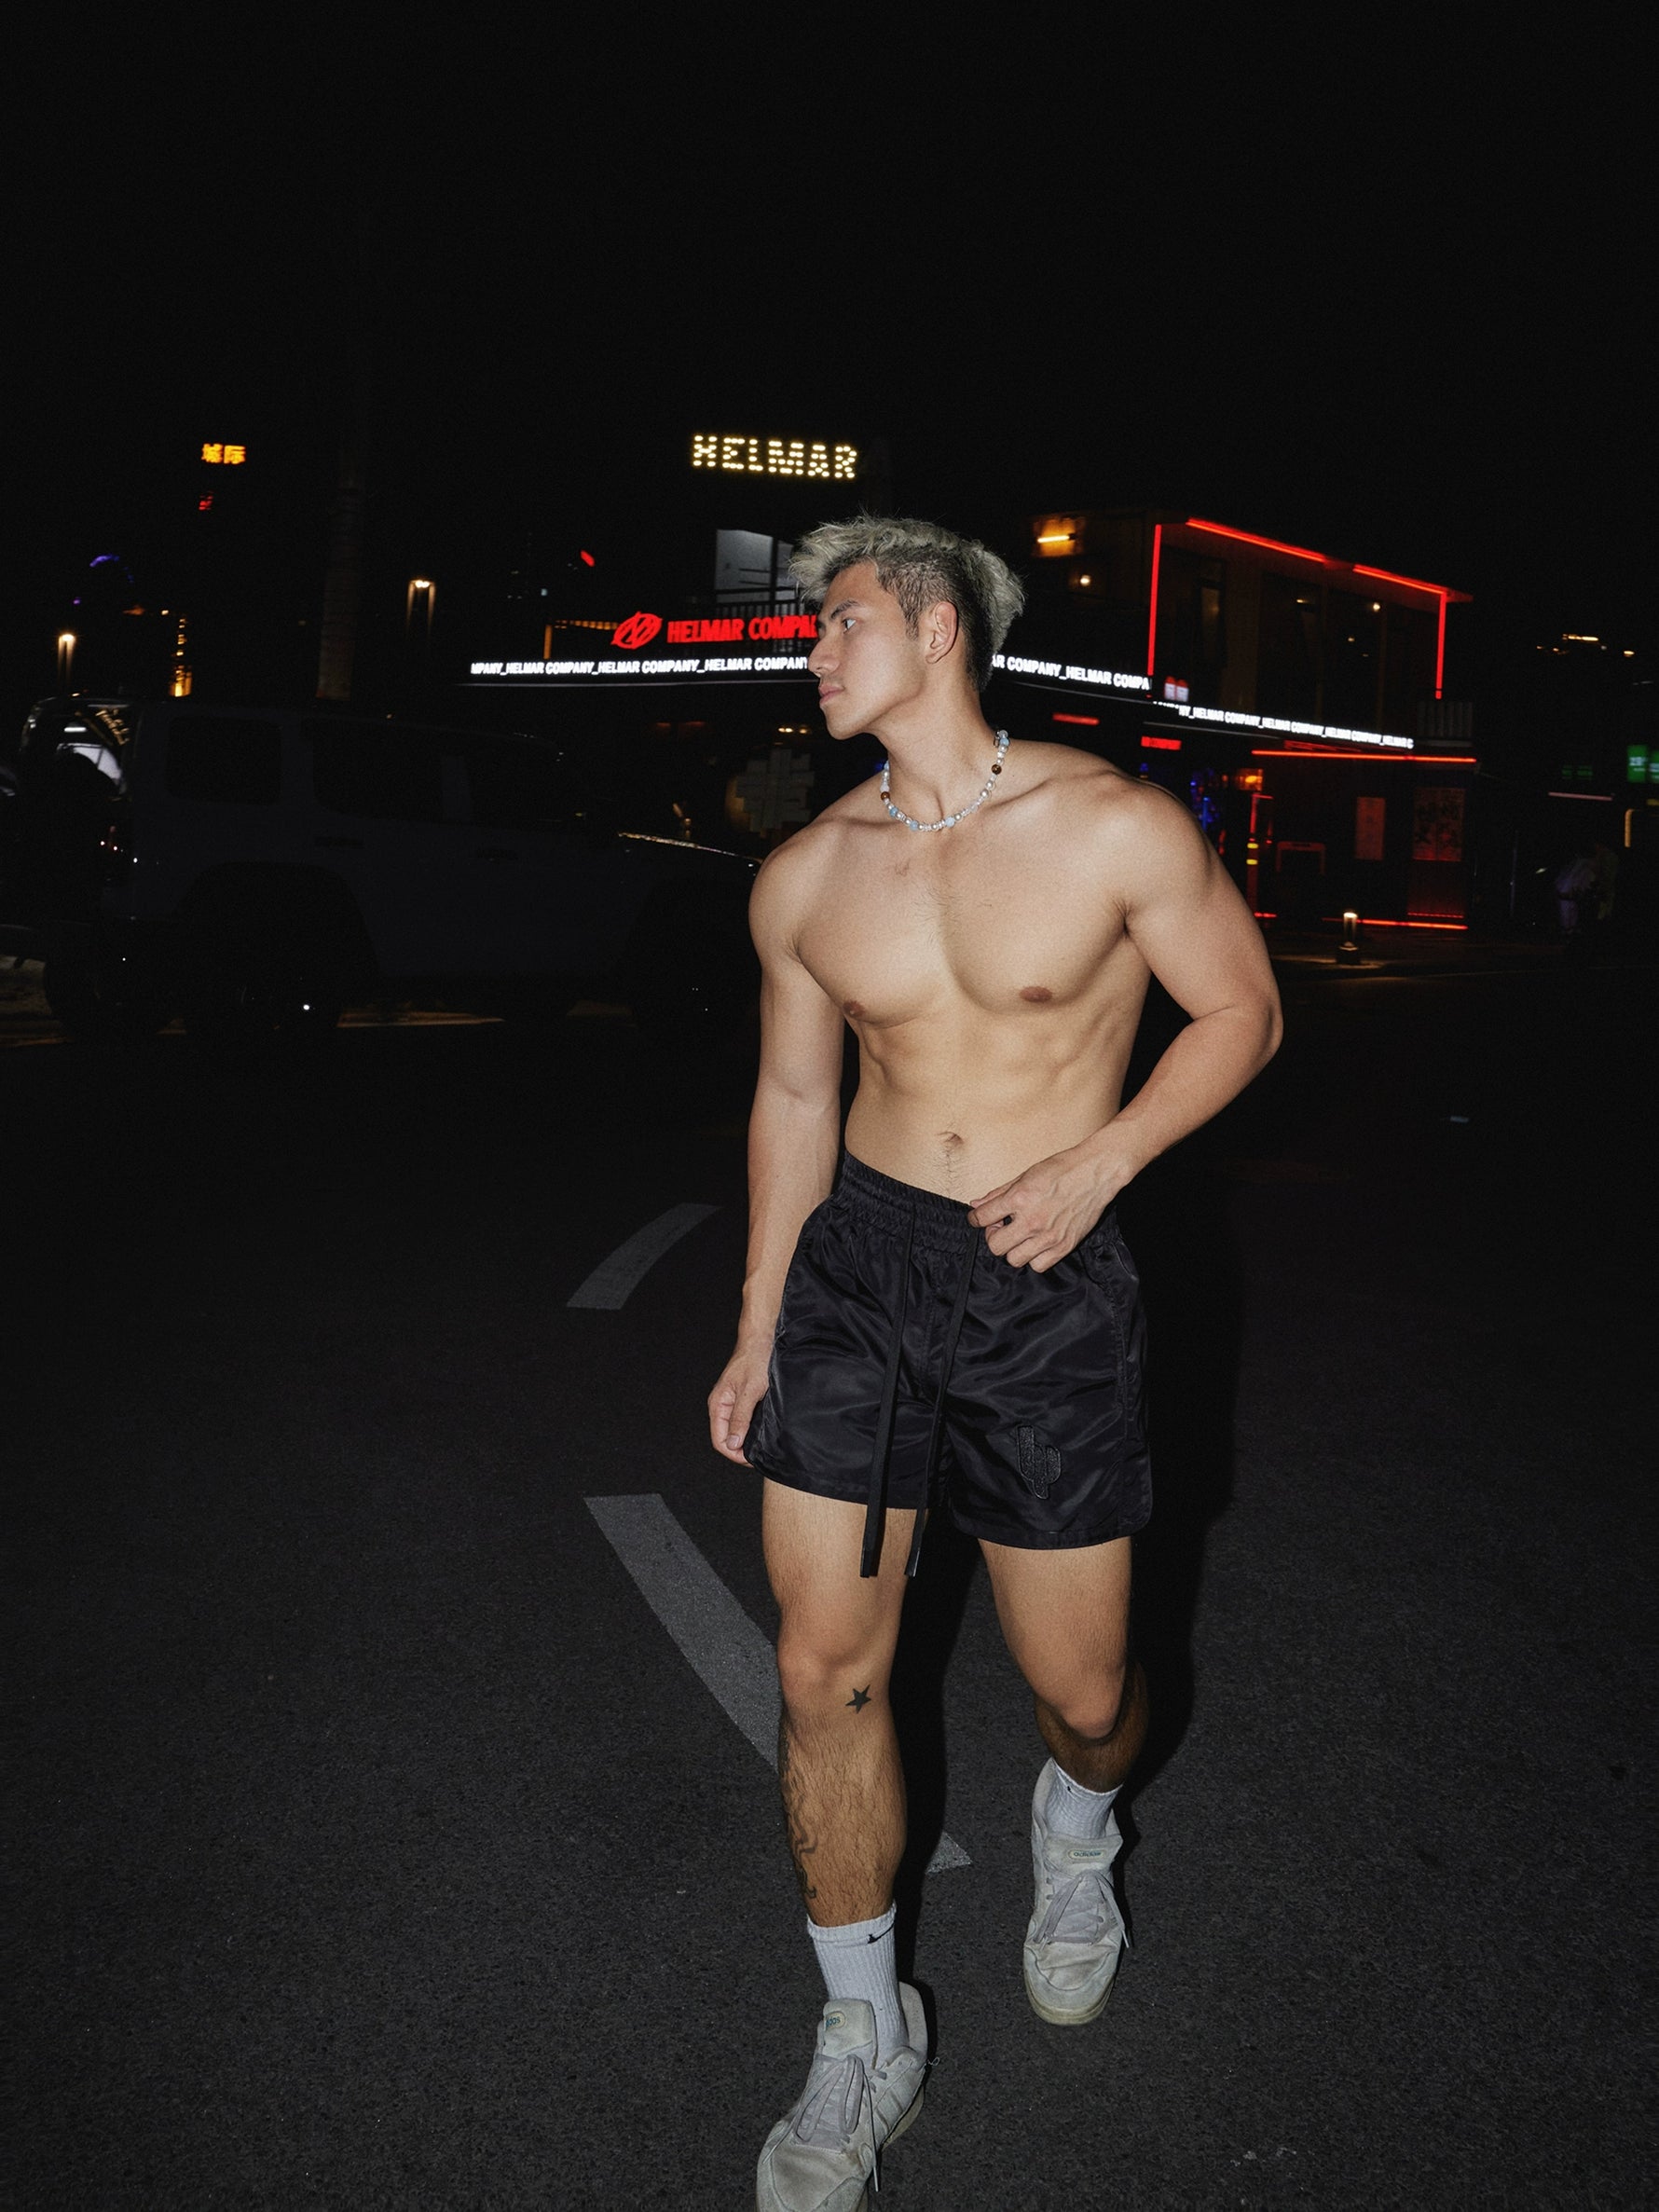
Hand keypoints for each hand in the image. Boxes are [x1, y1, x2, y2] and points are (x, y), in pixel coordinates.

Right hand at [707, 1340, 771, 1463]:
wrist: (763, 1338)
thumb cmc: (755, 1359)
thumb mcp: (750, 1391)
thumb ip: (740, 1418)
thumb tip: (733, 1443)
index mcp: (718, 1404)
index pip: (719, 1440)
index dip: (734, 1454)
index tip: (751, 1459)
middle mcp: (722, 1405)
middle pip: (726, 1438)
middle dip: (740, 1450)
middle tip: (760, 1456)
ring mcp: (732, 1402)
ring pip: (735, 1430)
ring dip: (746, 1441)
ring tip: (762, 1447)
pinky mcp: (742, 1398)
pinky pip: (742, 1421)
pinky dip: (751, 1430)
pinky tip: (762, 1432)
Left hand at [966, 1147, 1116, 1270]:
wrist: (1096, 1172)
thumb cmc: (1062, 1169)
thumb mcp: (1025, 1175)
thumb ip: (998, 1193)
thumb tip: (976, 1205)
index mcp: (1019, 1198)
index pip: (982, 1218)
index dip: (976, 1219)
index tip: (979, 1218)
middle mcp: (1032, 1221)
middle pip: (996, 1246)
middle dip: (994, 1236)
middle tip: (1001, 1227)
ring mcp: (1049, 1236)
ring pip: (1014, 1260)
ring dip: (1013, 1249)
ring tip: (1020, 1236)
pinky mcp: (1065, 1246)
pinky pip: (1038, 1266)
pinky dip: (1034, 1258)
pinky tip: (1036, 1244)